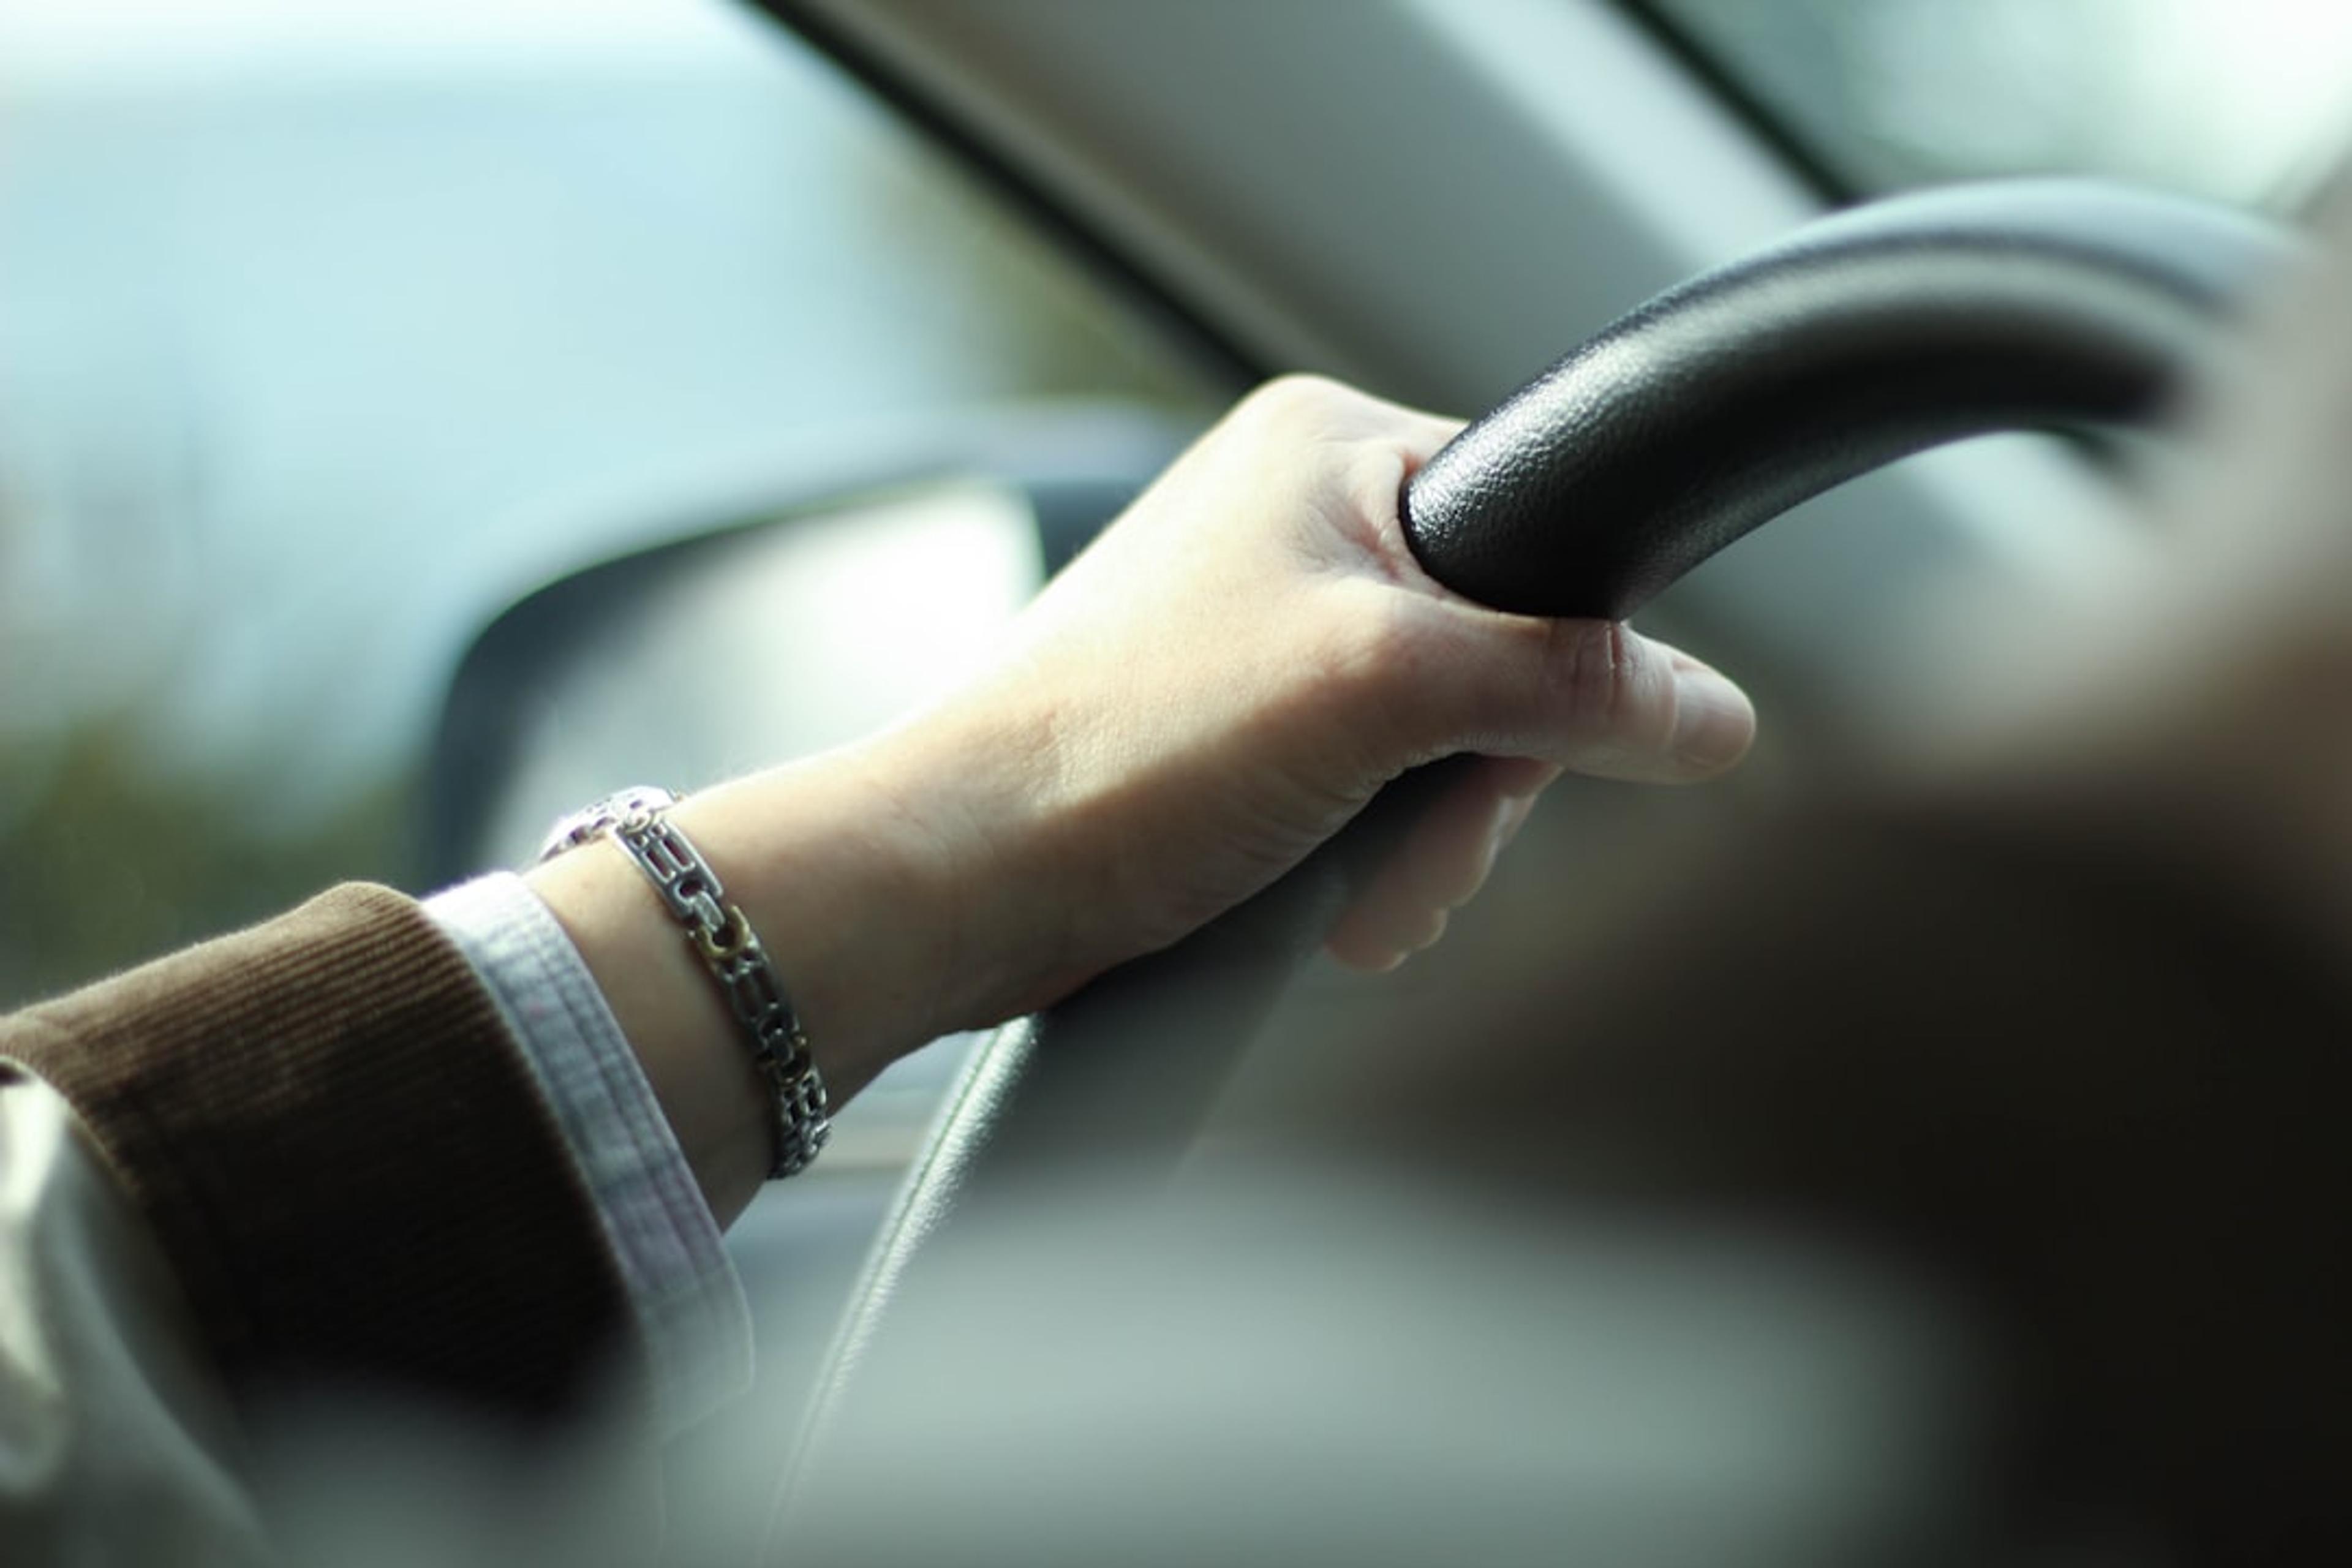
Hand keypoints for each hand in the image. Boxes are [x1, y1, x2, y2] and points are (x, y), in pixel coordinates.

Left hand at [897, 375, 1755, 982]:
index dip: (1554, 661)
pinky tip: (1323, 906)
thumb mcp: (1380, 689)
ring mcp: (1263, 635)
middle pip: (1498, 659)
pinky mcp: (1237, 736)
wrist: (965, 879)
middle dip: (1470, 788)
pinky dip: (1365, 863)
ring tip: (1348, 894)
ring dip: (1418, 845)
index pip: (1539, 531)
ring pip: (1439, 746)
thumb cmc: (1126, 747)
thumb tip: (1712, 715)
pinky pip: (1370, 795)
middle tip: (1411, 850)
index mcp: (1325, 450)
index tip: (1512, 751)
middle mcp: (1294, 526)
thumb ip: (1566, 684)